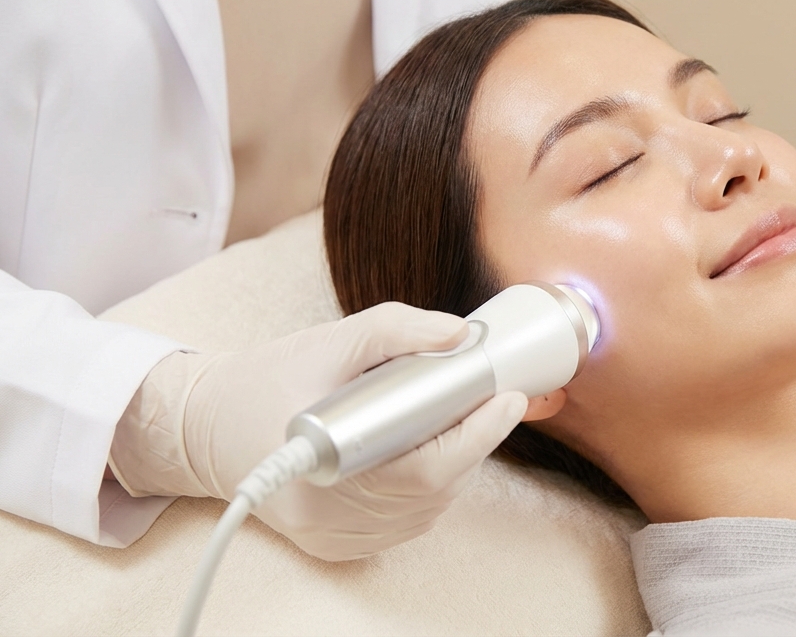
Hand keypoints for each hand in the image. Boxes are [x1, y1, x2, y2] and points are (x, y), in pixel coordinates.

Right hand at [110, 303, 527, 560]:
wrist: (203, 427)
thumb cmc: (266, 380)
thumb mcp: (330, 340)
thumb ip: (397, 330)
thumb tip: (459, 335)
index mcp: (323, 463)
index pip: (425, 465)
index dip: (476, 434)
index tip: (509, 398)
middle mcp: (327, 514)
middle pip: (433, 488)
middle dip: (472, 441)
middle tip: (489, 399)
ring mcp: (332, 537)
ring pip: (426, 510)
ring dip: (454, 466)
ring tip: (454, 420)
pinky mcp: (335, 546)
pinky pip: (404, 523)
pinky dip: (428, 490)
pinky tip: (423, 452)